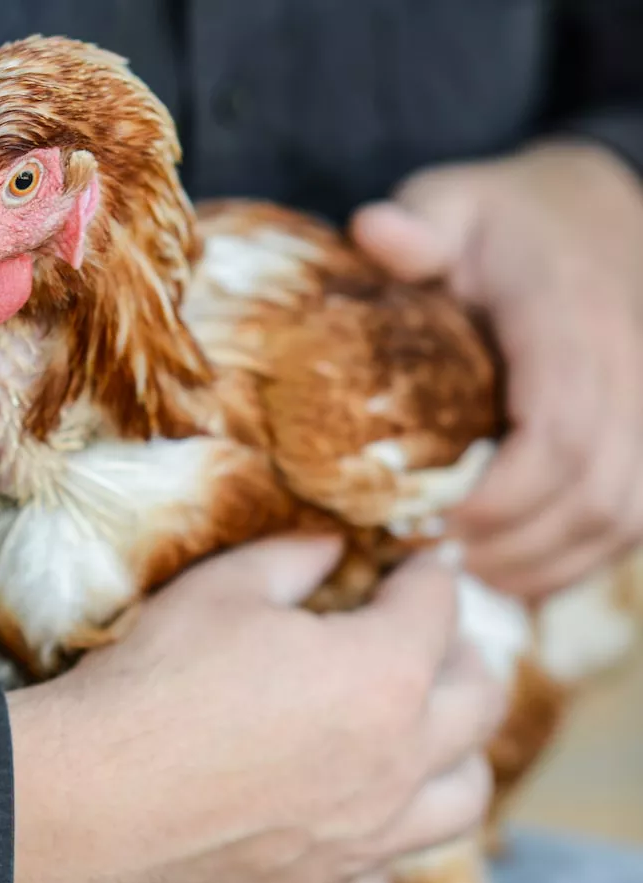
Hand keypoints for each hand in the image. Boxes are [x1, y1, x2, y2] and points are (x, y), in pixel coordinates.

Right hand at [8, 536, 503, 882]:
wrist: (93, 799)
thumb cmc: (159, 680)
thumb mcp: (223, 590)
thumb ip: (291, 559)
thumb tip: (330, 546)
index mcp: (382, 676)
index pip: (436, 608)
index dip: (430, 574)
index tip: (421, 562)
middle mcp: (397, 762)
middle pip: (479, 701)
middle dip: (466, 654)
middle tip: (439, 636)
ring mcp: (369, 835)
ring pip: (465, 797)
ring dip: (459, 749)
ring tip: (426, 725)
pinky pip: (396, 864)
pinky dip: (397, 830)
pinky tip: (362, 809)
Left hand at [352, 142, 642, 598]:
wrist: (590, 211)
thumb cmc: (506, 220)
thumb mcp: (456, 203)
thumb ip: (421, 226)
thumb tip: (372, 231)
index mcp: (569, 322)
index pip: (558, 434)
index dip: (501, 497)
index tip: (434, 523)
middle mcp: (625, 370)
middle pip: (593, 493)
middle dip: (513, 543)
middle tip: (437, 562)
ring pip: (622, 517)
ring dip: (545, 561)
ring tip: (470, 573)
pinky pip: (633, 516)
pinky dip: (576, 555)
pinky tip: (517, 566)